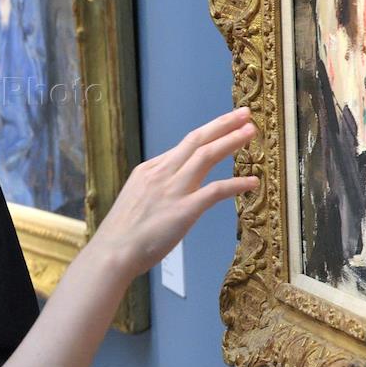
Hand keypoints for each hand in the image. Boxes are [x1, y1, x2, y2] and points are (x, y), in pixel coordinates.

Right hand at [90, 108, 258, 278]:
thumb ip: (154, 189)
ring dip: (231, 141)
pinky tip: (252, 182)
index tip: (226, 125)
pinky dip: (236, 184)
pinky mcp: (184, 210)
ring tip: (251, 132)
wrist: (113, 252)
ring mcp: (173, 190)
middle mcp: (162, 174)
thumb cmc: (122, 234)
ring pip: (206, 156)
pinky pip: (215, 191)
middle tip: (245, 113)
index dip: (209, 132)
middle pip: (197, 140)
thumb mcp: (135, 200)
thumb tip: (168, 190)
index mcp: (149, 170)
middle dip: (223, 124)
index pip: (184, 145)